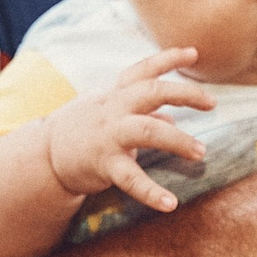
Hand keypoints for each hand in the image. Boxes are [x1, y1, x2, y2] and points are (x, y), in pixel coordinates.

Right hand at [44, 47, 215, 211]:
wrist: (45, 155)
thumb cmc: (84, 130)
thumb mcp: (110, 113)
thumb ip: (141, 112)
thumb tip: (171, 117)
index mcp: (116, 94)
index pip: (143, 69)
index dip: (168, 58)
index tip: (193, 52)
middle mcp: (114, 109)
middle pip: (152, 91)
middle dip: (185, 94)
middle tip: (212, 103)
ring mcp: (109, 135)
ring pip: (149, 130)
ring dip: (179, 141)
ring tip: (201, 152)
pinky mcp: (104, 163)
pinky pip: (132, 178)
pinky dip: (152, 192)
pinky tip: (170, 203)